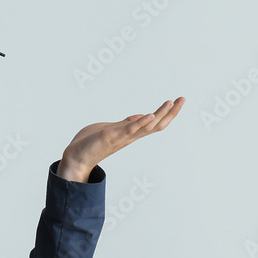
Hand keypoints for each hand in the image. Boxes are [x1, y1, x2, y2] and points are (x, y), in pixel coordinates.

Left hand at [57, 97, 184, 182]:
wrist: (75, 158)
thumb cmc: (90, 143)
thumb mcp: (112, 129)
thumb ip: (127, 124)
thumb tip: (142, 116)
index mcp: (131, 133)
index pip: (154, 123)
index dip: (167, 113)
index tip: (178, 100)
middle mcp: (130, 136)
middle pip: (157, 125)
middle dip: (171, 113)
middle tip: (183, 99)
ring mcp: (122, 137)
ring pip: (146, 127)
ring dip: (160, 115)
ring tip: (171, 102)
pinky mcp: (111, 137)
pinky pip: (129, 130)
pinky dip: (140, 122)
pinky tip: (149, 115)